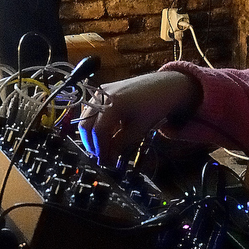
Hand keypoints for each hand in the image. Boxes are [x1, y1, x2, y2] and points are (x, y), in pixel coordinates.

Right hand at [77, 71, 199, 160]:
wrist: (163, 87)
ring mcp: (100, 91)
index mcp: (113, 104)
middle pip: (86, 124)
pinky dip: (96, 124)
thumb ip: (120, 144)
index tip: (104, 162)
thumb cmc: (153, 108)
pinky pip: (92, 111)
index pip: (98, 131)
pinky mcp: (102, 91)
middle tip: (101, 157)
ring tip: (103, 147)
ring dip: (92, 135)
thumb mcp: (138, 129)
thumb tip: (107, 160)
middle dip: (91, 143)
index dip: (100, 149)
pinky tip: (107, 133)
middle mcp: (101, 95)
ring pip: (86, 118)